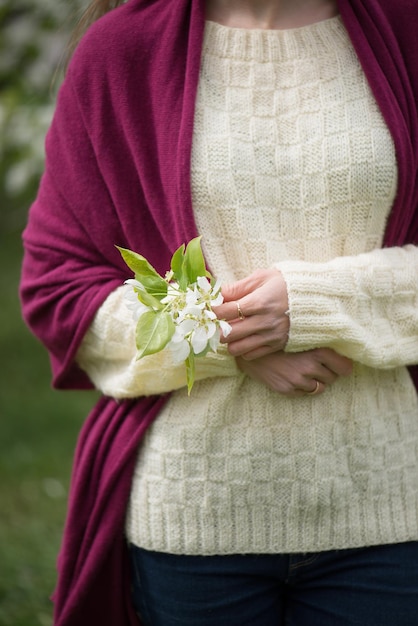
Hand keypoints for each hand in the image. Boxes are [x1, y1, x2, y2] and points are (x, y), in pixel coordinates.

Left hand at [213, 268, 288, 359]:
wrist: (315, 299)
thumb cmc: (286, 284)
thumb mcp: (263, 277)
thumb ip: (238, 287)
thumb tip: (216, 293)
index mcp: (259, 302)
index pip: (226, 311)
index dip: (212, 311)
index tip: (208, 309)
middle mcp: (264, 322)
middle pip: (228, 334)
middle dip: (217, 328)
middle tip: (215, 322)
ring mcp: (270, 336)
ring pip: (237, 348)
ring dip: (229, 341)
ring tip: (229, 332)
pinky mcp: (276, 345)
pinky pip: (250, 355)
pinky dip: (243, 349)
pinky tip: (243, 338)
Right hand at [237, 348, 352, 395]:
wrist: (250, 348)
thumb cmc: (277, 339)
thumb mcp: (300, 337)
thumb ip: (319, 342)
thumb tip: (341, 352)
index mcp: (317, 350)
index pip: (344, 367)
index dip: (343, 366)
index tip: (341, 366)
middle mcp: (310, 366)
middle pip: (333, 377)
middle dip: (327, 372)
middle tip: (317, 364)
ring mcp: (298, 380)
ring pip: (320, 387)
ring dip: (317, 381)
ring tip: (305, 370)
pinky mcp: (288, 389)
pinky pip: (305, 393)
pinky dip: (303, 387)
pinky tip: (293, 376)